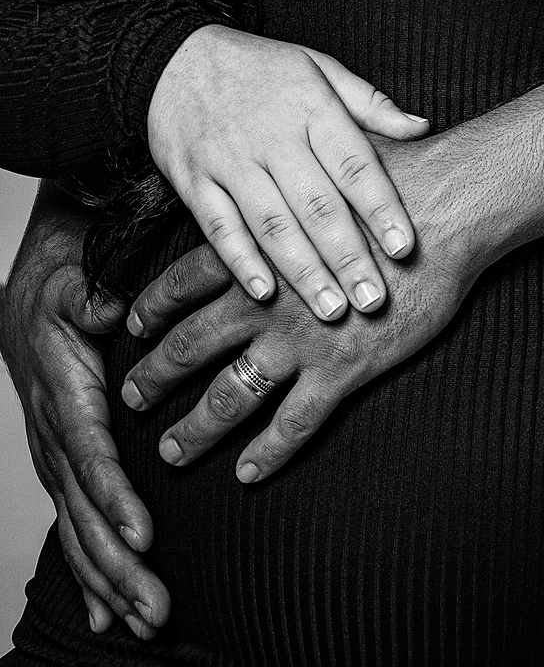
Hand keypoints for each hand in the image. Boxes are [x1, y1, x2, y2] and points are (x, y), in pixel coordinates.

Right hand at [0, 199, 168, 641]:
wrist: (27, 301)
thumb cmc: (63, 288)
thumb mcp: (75, 282)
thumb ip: (92, 296)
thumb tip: (110, 303)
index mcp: (65, 396)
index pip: (91, 456)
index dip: (114, 498)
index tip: (143, 535)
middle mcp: (55, 437)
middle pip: (86, 512)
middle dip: (119, 565)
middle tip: (157, 606)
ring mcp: (55, 459)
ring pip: (79, 531)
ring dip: (111, 581)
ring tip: (147, 621)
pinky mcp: (62, 469)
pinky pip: (73, 527)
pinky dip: (89, 574)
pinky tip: (110, 616)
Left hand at [122, 132, 481, 482]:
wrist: (448, 207)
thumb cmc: (396, 178)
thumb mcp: (321, 169)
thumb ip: (293, 181)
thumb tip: (276, 168)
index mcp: (259, 248)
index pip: (182, 282)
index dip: (152, 308)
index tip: (132, 327)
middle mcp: (266, 299)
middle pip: (191, 345)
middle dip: (156, 375)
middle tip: (132, 396)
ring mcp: (301, 340)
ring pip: (230, 395)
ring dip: (196, 427)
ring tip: (173, 449)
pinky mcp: (342, 370)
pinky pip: (293, 423)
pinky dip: (268, 452)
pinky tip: (249, 472)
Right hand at [148, 26, 429, 319]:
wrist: (174, 57)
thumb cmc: (261, 67)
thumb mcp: (320, 67)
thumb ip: (370, 104)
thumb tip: (422, 129)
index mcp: (312, 107)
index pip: (354, 165)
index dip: (382, 209)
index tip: (406, 249)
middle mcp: (272, 136)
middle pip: (317, 204)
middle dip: (348, 257)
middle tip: (374, 300)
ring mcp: (230, 160)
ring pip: (272, 224)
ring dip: (303, 272)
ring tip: (332, 310)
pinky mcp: (193, 180)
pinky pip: (219, 227)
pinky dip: (241, 262)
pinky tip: (265, 294)